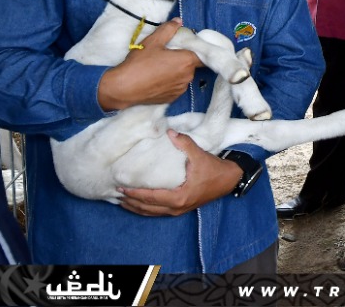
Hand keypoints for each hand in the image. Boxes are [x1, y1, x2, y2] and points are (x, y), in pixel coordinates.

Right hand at [97, 19, 202, 110]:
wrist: (123, 88)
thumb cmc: (139, 64)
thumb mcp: (153, 41)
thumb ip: (168, 29)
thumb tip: (178, 22)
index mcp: (187, 61)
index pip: (202, 54)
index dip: (196, 49)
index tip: (187, 46)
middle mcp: (188, 77)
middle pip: (192, 64)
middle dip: (183, 59)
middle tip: (167, 54)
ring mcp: (180, 89)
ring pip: (183, 76)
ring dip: (176, 71)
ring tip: (159, 66)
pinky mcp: (172, 98)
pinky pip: (176, 86)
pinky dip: (170, 81)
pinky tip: (156, 77)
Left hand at [117, 130, 240, 215]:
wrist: (229, 180)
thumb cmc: (214, 169)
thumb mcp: (199, 155)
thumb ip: (184, 143)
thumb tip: (169, 132)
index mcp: (179, 196)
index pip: (150, 197)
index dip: (134, 193)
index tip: (120, 188)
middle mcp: (176, 207)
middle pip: (147, 208)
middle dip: (131, 202)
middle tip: (116, 194)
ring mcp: (179, 210)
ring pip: (152, 213)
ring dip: (136, 208)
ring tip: (123, 201)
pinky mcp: (181, 209)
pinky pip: (159, 212)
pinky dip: (146, 209)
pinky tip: (140, 205)